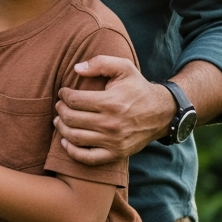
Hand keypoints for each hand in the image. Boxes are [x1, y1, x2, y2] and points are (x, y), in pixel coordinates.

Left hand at [54, 55, 175, 164]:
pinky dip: (72, 152)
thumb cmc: (138, 88)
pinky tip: (65, 141)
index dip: (64, 95)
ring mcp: (114, 142)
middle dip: (60, 110)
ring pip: (76, 138)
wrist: (162, 113)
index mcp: (111, 102)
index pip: (74, 101)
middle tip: (60, 105)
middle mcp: (111, 124)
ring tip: (59, 120)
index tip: (63, 92)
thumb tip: (76, 68)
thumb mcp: (123, 67)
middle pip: (71, 119)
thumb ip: (100, 63)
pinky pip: (88, 158)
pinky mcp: (117, 154)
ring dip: (61, 128)